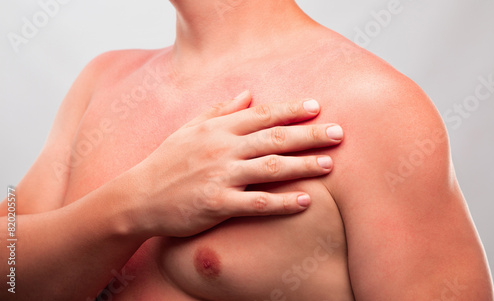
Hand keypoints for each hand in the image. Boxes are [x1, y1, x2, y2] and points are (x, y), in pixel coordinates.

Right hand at [134, 90, 343, 236]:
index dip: (291, 111)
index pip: (261, 115)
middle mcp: (222, 149)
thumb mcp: (189, 129)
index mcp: (217, 129)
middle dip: (309, 135)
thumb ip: (219, 110)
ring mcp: (220, 176)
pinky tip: (305, 201)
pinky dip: (282, 202)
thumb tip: (247, 94)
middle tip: (338, 133)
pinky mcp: (216, 204)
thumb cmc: (165, 162)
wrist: (138, 197)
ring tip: (330, 164)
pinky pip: (256, 202)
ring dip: (303, 165)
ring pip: (270, 167)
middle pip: (274, 138)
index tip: (316, 108)